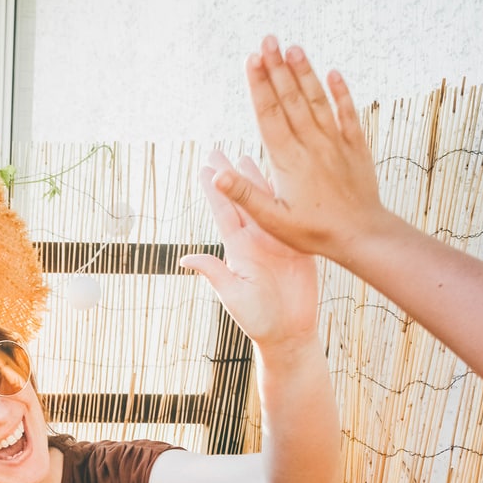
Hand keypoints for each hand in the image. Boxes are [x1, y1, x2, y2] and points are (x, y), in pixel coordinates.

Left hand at [180, 150, 319, 352]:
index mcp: (238, 249)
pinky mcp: (298, 245)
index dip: (214, 190)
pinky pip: (291, 216)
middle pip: (241, 200)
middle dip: (230, 175)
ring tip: (247, 154)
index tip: (203, 167)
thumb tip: (184, 257)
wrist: (290, 332)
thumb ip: (214, 273)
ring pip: (266, 203)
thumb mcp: (234, 295)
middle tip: (218, 150)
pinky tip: (285, 178)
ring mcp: (277, 240)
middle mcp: (255, 240)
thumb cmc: (258, 319)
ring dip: (256, 179)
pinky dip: (287, 196)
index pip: (224, 212)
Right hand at [214, 39, 389, 261]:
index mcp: (287, 160)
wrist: (362, 235)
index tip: (252, 59)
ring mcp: (335, 142)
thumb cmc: (314, 232)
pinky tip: (333, 73)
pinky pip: (348, 113)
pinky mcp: (355, 147)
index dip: (259, 85)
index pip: (269, 114)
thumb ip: (245, 195)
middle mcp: (311, 144)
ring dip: (304, 73)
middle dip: (276, 68)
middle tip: (267, 40)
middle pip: (290, 99)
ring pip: (317, 100)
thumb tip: (216, 175)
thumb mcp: (272, 221)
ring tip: (293, 48)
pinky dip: (341, 92)